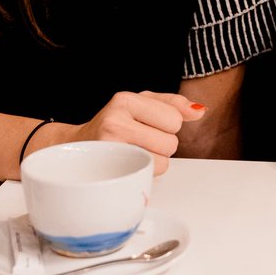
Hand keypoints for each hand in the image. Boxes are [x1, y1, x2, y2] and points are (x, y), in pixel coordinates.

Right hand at [65, 91, 206, 174]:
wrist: (75, 148)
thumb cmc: (113, 125)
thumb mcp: (141, 104)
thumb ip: (173, 105)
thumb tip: (200, 111)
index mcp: (125, 99)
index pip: (174, 119)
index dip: (167, 126)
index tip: (148, 126)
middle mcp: (114, 120)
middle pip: (171, 142)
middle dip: (162, 145)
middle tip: (140, 141)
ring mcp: (109, 146)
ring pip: (162, 162)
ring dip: (154, 161)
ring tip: (134, 152)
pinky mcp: (109, 169)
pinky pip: (148, 175)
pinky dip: (144, 173)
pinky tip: (129, 164)